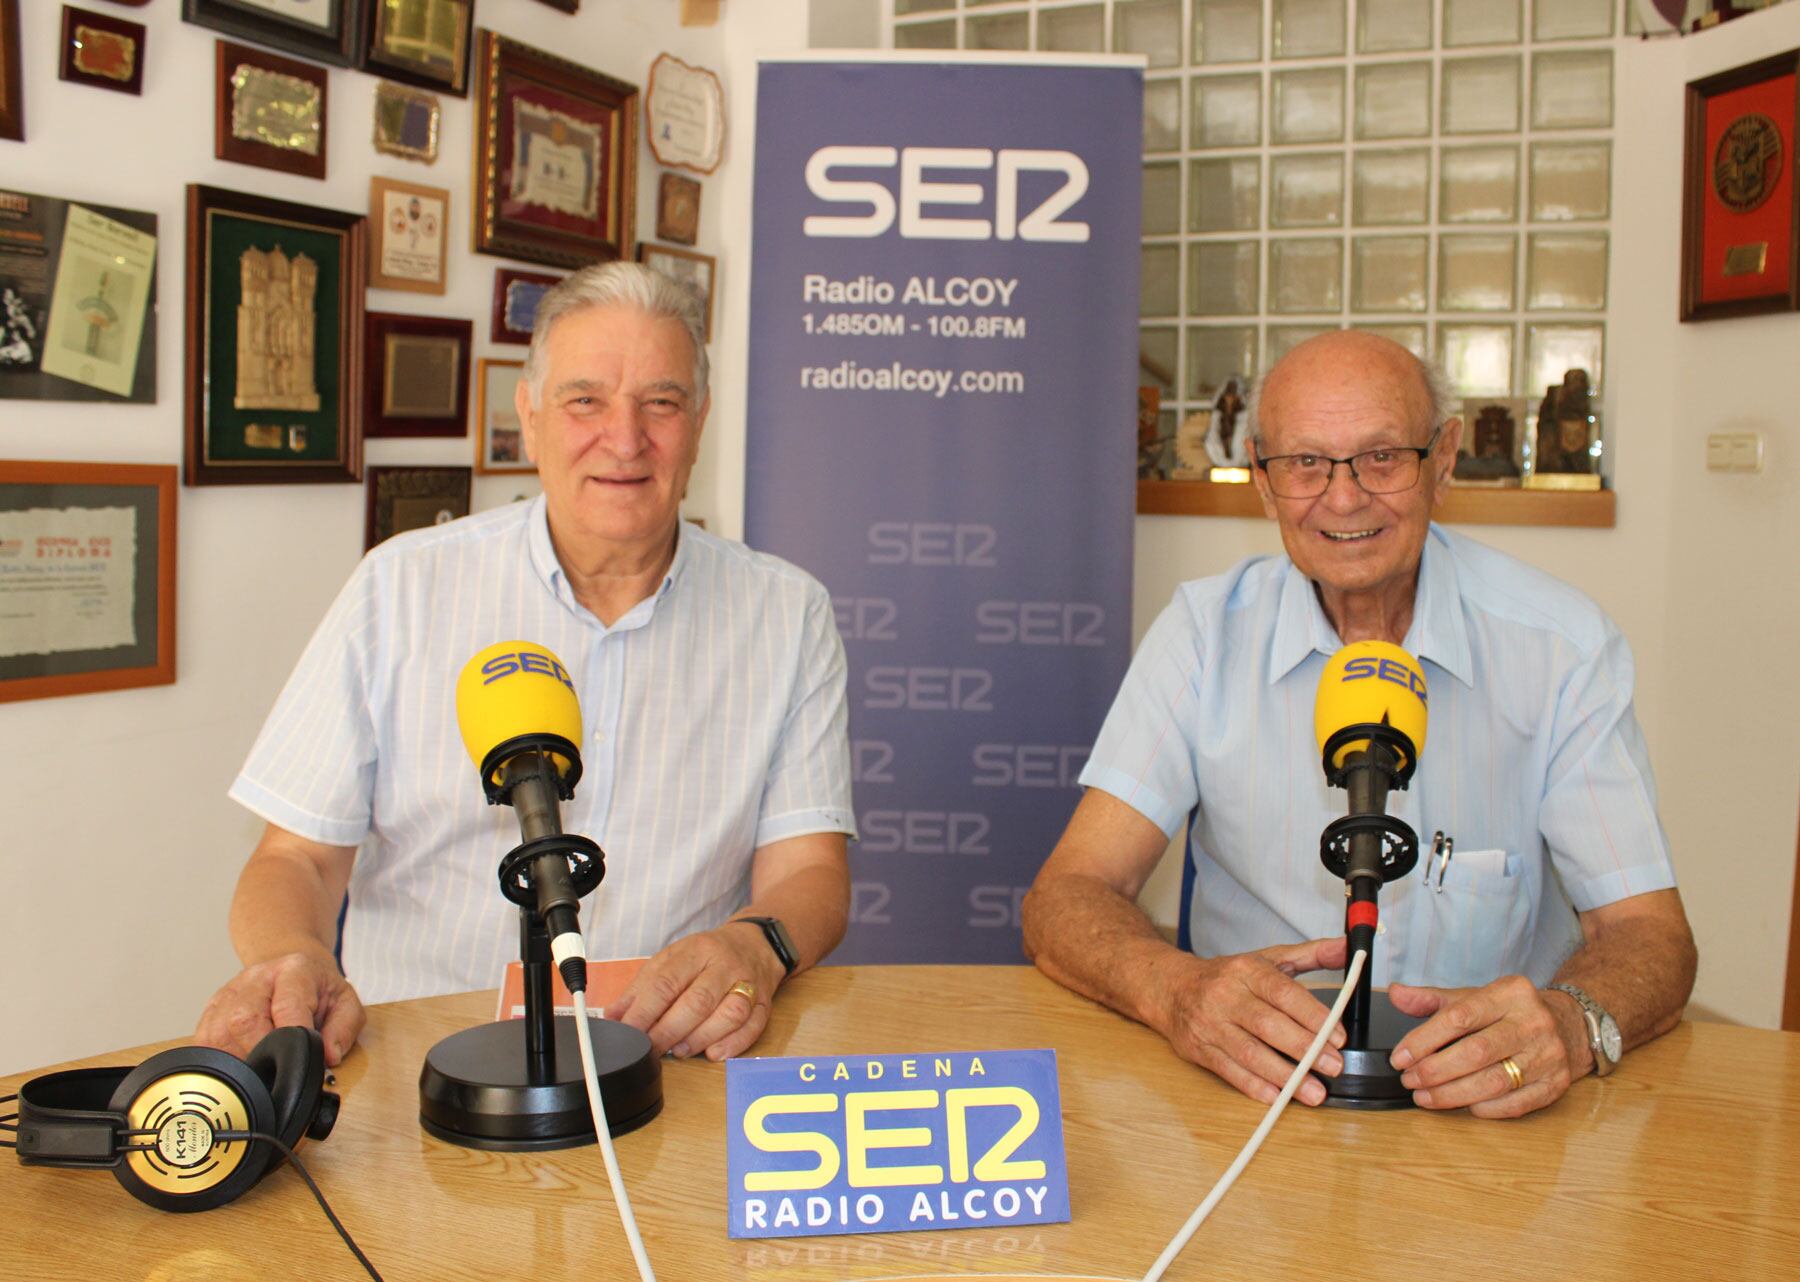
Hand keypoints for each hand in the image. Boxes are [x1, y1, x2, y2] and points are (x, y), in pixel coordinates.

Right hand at [194, 950, 364, 1067]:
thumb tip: (329, 1056)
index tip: (300, 1060)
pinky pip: (204, 1042)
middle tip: (277, 1072)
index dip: (292, 1036)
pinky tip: (239, 1064)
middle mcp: (256, 979)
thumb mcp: (345, 1002)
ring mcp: (228, 993)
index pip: (288, 1005)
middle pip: (244, 1021)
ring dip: (238, 1061)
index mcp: (294, 971)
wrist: (291, 968)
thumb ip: (344, 1028)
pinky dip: (220, 1060)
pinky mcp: (210, 1010)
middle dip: (261, 1054)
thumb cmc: (318, 989)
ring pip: (218, 1034)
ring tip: (260, 1070)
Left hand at [608, 922, 786, 1060]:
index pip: (667, 983)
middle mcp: (724, 965)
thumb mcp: (671, 960)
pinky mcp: (765, 1003)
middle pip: (698, 1001)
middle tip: (651, 1049)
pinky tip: (713, 1053)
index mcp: (696, 951)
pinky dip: (733, 1044)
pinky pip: (754, 1026)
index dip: (644, 1012)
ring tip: (679, 1051)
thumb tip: (614, 1017)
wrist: (755, 944)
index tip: (628, 1032)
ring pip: (729, 1014)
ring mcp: (748, 984)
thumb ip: (642, 988)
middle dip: (669, 1030)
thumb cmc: (707, 956)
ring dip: (700, 1038)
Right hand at [1156, 936, 1349, 1105]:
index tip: (1337, 1036)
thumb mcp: (1267, 959)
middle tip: (1334, 1066)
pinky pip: (1228, 1071)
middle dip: (1305, 1049)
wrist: (1170, 988)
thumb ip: (1310, 955)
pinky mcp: (1198, 1048)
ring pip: (1249, 1053)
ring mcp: (1209, 1024)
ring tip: (1314, 1091)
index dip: (1312, 1015)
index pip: (1282, 992)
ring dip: (1285, 1076)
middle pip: (1268, 1025)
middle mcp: (1225, 995)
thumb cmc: (1227, 977)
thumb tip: (1346, 947)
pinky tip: (1277, 1097)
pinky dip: (1254, 1086)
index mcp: (1246, 970)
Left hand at [1388, 975, 1583, 1118]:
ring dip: (1453, 1094)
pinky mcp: (1557, 1084)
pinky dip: (1486, 1108)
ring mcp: (1549, 1055)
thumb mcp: (1474, 997)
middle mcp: (1533, 1022)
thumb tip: (1396, 994)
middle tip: (1410, 1080)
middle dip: (1436, 1070)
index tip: (1400, 1057)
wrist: (1568, 1025)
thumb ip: (1432, 999)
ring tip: (1425, 1097)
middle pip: (1476, 1052)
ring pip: (1495, 1081)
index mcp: (1510, 993)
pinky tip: (1464, 1106)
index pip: (1460, 1016)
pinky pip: (1516, 1103)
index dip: (1425, 1040)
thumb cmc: (1509, 1013)